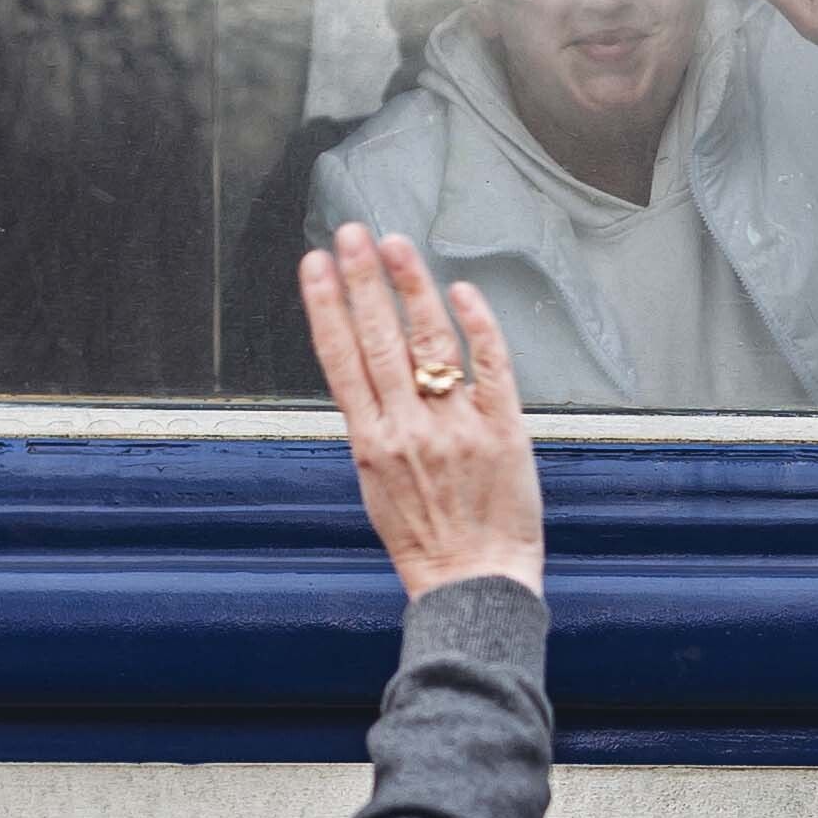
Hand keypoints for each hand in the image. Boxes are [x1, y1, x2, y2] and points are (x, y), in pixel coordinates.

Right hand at [302, 223, 541, 598]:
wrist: (474, 583)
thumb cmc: (427, 542)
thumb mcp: (377, 487)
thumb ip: (375, 431)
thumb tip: (366, 381)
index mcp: (371, 443)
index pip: (340, 359)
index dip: (326, 307)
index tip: (315, 264)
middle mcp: (409, 429)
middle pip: (379, 340)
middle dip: (361, 281)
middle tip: (351, 234)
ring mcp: (457, 427)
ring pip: (430, 342)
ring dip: (411, 288)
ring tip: (396, 246)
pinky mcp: (503, 430)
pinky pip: (490, 366)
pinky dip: (477, 325)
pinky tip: (462, 291)